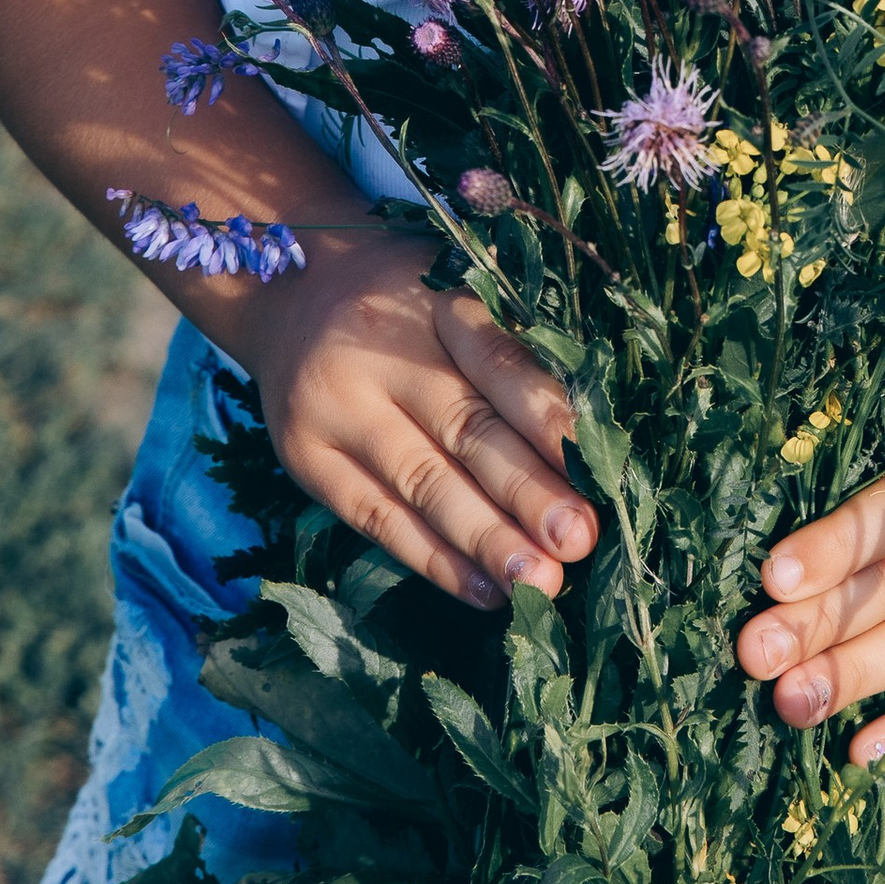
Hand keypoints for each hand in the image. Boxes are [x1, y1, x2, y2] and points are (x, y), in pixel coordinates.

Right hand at [228, 243, 598, 607]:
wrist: (289, 296)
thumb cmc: (404, 301)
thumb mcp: (455, 293)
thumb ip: (510, 352)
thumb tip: (586, 445)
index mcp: (433, 300)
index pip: (496, 360)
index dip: (546, 416)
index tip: (595, 464)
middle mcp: (380, 352)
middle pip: (463, 429)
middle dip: (527, 492)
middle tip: (578, 540)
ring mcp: (337, 409)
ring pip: (422, 483)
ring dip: (487, 539)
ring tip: (541, 581)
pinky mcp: (309, 460)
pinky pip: (377, 519)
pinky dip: (435, 560)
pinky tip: (485, 590)